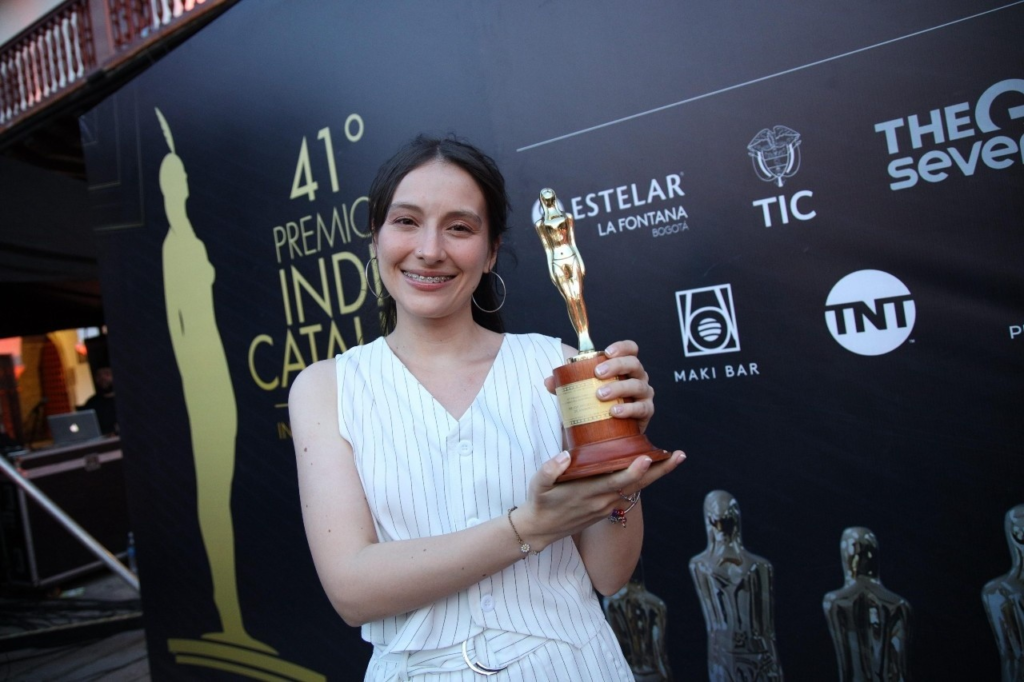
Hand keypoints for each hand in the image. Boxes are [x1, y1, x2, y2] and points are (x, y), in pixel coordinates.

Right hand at [517, 448, 685, 550]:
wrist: (541, 529)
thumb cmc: (539, 502)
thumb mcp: (538, 485)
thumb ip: (550, 469)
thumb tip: (564, 455)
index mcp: (588, 493)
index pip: (616, 481)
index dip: (633, 471)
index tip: (648, 457)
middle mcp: (603, 501)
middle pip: (638, 485)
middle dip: (660, 470)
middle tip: (680, 456)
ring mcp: (607, 506)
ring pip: (637, 489)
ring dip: (656, 474)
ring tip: (672, 458)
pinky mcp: (607, 508)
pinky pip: (629, 492)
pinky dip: (643, 480)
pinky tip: (650, 468)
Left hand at [544, 340, 654, 432]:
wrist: (607, 430)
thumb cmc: (597, 404)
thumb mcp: (581, 391)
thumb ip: (566, 385)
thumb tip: (548, 381)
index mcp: (624, 367)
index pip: (630, 350)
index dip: (622, 347)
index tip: (606, 352)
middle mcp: (638, 378)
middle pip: (634, 364)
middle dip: (616, 366)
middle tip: (597, 374)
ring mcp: (643, 395)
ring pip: (638, 386)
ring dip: (618, 388)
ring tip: (600, 395)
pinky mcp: (645, 413)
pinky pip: (642, 408)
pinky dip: (628, 409)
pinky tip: (614, 411)